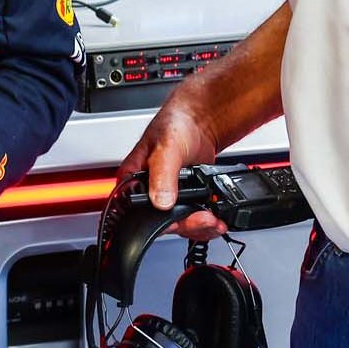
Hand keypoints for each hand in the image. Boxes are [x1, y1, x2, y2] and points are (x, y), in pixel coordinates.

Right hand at [116, 80, 226, 239]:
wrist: (202, 119)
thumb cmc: (176, 123)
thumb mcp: (166, 147)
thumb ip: (162, 174)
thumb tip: (160, 201)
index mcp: (132, 179)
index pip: (135, 213)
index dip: (156, 223)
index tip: (179, 221)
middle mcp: (147, 191)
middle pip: (161, 223)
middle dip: (186, 225)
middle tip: (204, 219)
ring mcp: (167, 196)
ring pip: (179, 225)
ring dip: (198, 227)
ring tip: (214, 221)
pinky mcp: (185, 199)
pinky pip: (192, 218)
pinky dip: (205, 222)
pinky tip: (216, 218)